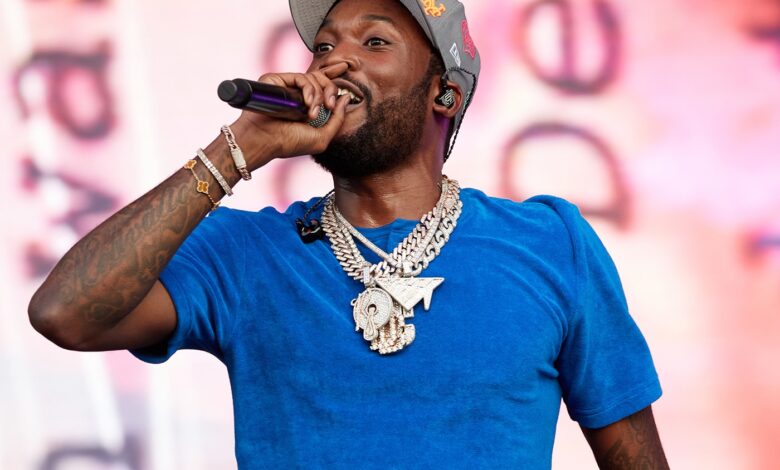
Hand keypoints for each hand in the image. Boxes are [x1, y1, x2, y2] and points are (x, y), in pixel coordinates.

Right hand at [230, 62, 350, 170]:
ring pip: (313, 78)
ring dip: (318, 96)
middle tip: (329, 106)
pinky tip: (306, 104)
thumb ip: (338, 118)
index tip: (345, 67)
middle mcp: (296, 94)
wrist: (266, 142)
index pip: (321, 84)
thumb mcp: (323, 136)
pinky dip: (309, 90)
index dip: (333, 74)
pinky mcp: (276, 80)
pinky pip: (301, 77)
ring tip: (312, 114)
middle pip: (321, 79)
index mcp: (307, 105)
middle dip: (330, 90)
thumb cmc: (290, 143)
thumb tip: (346, 97)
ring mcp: (286, 86)